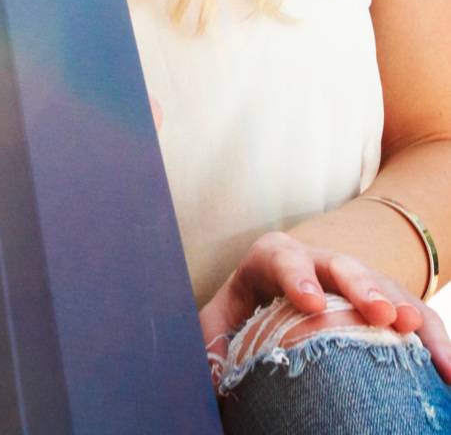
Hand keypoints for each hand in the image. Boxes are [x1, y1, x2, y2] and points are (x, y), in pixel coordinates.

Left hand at [199, 231, 450, 384]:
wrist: (266, 313)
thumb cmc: (238, 323)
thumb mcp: (216, 331)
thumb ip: (210, 348)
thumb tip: (209, 380)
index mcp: (270, 261)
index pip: (280, 256)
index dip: (295, 275)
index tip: (309, 303)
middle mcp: (316, 264)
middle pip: (341, 265)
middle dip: (362, 287)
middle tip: (381, 315)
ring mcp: (355, 283)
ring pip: (385, 288)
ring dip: (406, 312)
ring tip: (420, 337)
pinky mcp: (383, 308)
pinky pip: (413, 320)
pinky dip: (433, 343)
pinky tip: (449, 374)